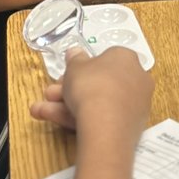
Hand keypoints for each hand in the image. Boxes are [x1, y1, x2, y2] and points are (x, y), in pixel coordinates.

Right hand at [30, 46, 152, 138]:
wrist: (106, 124)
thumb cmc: (91, 85)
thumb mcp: (75, 67)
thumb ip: (74, 59)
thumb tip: (75, 52)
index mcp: (126, 58)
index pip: (105, 59)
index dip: (82, 68)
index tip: (66, 76)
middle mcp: (136, 79)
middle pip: (99, 83)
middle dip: (70, 89)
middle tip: (51, 94)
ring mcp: (135, 105)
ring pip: (98, 102)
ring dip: (67, 105)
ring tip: (43, 111)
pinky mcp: (130, 126)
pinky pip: (103, 117)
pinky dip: (80, 118)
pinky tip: (56, 121)